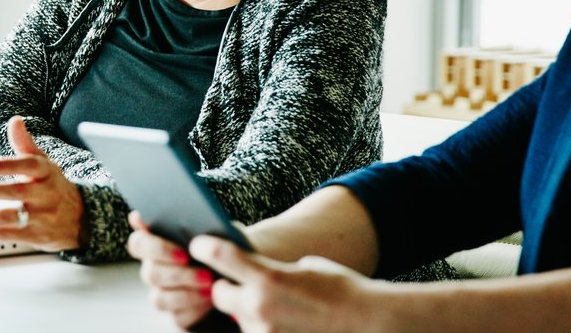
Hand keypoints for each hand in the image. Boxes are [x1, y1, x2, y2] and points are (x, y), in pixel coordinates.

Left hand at [0, 116, 85, 250]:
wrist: (81, 217)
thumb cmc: (54, 185)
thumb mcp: (44, 163)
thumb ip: (25, 143)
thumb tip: (14, 120)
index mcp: (47, 172)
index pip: (28, 165)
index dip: (6, 165)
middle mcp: (47, 194)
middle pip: (16, 192)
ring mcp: (43, 217)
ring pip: (11, 217)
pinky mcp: (39, 236)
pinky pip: (13, 235)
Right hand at [127, 211, 216, 329]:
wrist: (239, 275)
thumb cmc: (224, 247)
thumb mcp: (217, 231)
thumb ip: (199, 224)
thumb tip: (195, 222)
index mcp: (157, 244)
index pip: (138, 242)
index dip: (150, 243)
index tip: (177, 247)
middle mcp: (155, 268)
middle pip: (149, 272)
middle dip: (175, 271)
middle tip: (199, 268)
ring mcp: (163, 293)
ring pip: (159, 298)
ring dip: (186, 291)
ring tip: (210, 283)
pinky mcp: (176, 314)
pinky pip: (177, 316)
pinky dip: (196, 308)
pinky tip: (211, 299)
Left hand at [188, 235, 380, 332]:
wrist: (370, 322)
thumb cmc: (342, 289)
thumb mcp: (305, 267)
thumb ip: (273, 270)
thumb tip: (255, 273)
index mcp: (267, 277)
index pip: (220, 256)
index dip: (205, 248)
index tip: (200, 246)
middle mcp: (260, 307)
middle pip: (219, 295)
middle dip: (227, 289)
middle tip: (240, 286)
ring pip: (239, 319)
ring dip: (249, 314)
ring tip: (279, 309)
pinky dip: (265, 327)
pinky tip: (286, 322)